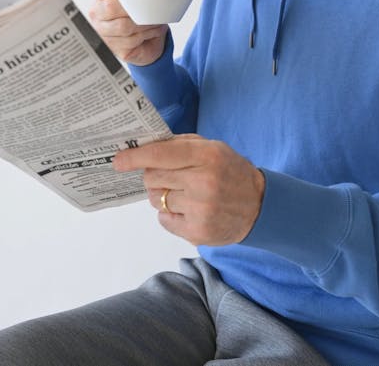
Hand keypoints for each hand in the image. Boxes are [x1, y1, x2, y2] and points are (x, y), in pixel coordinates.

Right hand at [89, 0, 167, 64]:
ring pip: (123, 26)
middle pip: (110, 7)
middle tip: (150, 8)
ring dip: (145, 23)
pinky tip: (152, 32)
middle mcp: (97, 14)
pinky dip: (147, 35)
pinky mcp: (112, 49)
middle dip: (134, 8)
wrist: (148, 41)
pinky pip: (130, 41)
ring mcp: (102, 33)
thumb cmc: (140, 13)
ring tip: (155, 21)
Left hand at [113, 134, 264, 245]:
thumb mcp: (213, 148)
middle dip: (153, 175)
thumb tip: (145, 145)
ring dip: (163, 195)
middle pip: (152, 177)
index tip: (118, 160)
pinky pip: (163, 220)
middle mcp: (203, 182)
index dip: (136, 156)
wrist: (259, 207)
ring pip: (156, 199)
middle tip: (169, 176)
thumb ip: (181, 144)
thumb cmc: (231, 172)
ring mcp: (200, 210)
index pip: (161, 154)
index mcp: (208, 156)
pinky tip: (188, 209)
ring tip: (184, 193)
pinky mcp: (197, 233)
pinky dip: (170, 213)